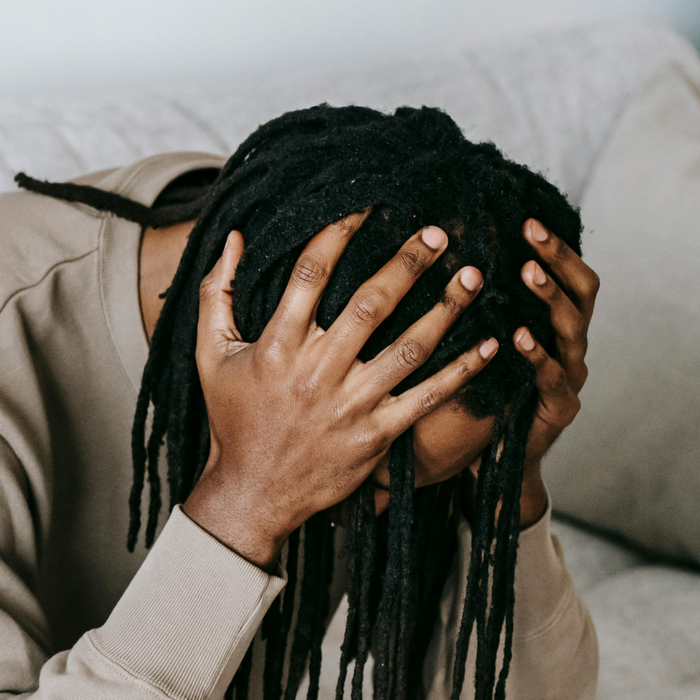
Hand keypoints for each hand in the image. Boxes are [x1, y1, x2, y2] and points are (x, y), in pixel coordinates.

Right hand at [179, 216, 497, 567]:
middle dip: (408, 263)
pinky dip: (461, 371)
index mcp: (277, 346)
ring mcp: (351, 405)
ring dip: (445, 310)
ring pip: (408, 348)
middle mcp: (317, 372)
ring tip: (472, 276)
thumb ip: (218, 295)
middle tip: (438, 233)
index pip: (311, 274)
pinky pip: (427, 398)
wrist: (252, 494)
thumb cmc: (233, 420)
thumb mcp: (210, 355)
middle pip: (371, 303)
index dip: (340, 233)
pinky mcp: (377, 436)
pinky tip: (490, 344)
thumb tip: (232, 238)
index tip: (367, 205)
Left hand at [507, 218, 598, 525]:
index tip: (528, 218)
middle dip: (558, 259)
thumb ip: (481, 307)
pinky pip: (554, 377)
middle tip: (532, 232)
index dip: (556, 246)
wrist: (493, 461)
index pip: (570, 275)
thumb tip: (449, 258)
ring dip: (550, 298)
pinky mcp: (560, 409)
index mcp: (557, 326)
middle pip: (583, 292)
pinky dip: (537, 355)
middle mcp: (572, 346)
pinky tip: (518, 337)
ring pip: (573, 329)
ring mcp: (571, 377)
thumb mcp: (483, 343)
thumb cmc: (485, 393)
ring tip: (528, 273)